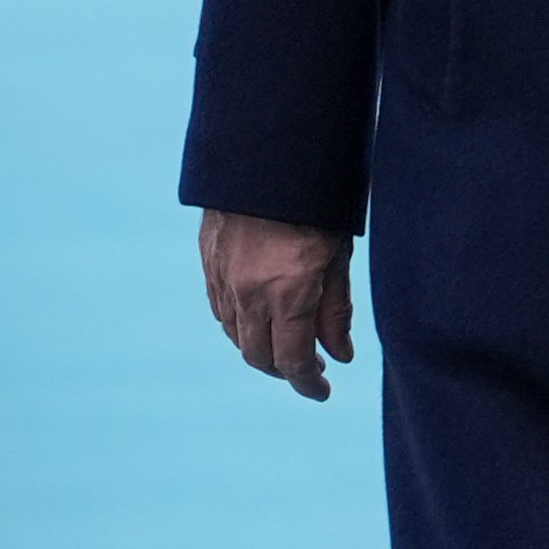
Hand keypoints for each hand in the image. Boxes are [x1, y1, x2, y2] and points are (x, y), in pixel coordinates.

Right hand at [200, 209, 355, 400]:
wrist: (267, 156)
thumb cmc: (317, 202)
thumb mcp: (339, 255)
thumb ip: (337, 310)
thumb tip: (339, 356)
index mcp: (288, 293)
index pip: (292, 360)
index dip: (308, 383)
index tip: (323, 392)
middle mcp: (249, 293)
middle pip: (258, 355)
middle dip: (285, 370)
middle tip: (310, 369)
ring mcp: (223, 278)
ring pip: (235, 334)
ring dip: (260, 348)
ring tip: (288, 344)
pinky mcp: (208, 262)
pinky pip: (220, 309)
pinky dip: (239, 324)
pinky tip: (260, 318)